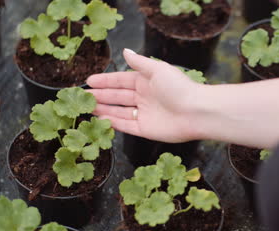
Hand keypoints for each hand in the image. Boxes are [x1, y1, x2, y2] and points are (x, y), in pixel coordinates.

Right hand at [87, 49, 203, 142]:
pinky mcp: (146, 130)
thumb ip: (140, 62)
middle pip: (118, 97)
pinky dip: (112, 123)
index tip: (89, 81)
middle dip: (101, 96)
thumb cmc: (178, 88)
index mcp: (147, 81)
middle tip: (82, 96)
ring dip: (103, 109)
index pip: (122, 80)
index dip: (106, 81)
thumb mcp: (157, 69)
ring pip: (119, 112)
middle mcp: (145, 97)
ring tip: (86, 107)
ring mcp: (145, 114)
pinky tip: (99, 119)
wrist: (195, 112)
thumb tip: (125, 51)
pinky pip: (126, 126)